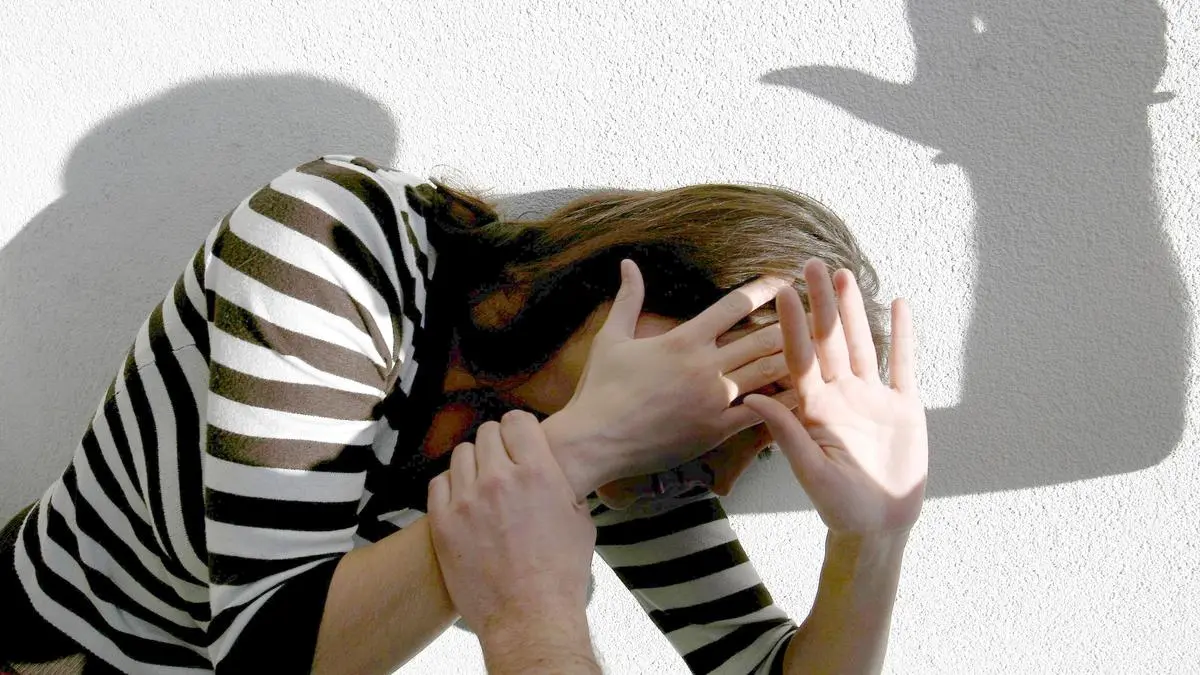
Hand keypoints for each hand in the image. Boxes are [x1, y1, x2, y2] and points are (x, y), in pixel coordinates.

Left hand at [427, 411, 595, 638]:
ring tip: (482, 487)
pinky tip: (463, 503)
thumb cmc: (561, 574)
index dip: (519, 430)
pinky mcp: (443, 522)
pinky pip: (438, 483)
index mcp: (539, 473)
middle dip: (496, 446)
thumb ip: (562, 485)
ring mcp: (467, 500)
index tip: (519, 443)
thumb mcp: (579, 520)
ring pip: (461, 455)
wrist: (530, 617)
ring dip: (473, 465)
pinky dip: (450, 488)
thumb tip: (552, 471)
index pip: (517, 421)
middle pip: (486, 434)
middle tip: (502, 467)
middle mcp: (500, 479)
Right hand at [547, 259, 795, 492]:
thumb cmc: (600, 390)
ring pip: (767, 373)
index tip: (784, 281)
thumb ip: (628, 299)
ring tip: (822, 348)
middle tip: (818, 313)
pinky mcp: (715, 430)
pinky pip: (761, 413)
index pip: (733, 305)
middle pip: (762, 338)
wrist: (594, 440)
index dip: (763, 290)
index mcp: (683, 339)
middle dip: (793, 324)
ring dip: (796, 359)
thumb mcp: (611, 338)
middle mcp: (704, 366)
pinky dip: (786, 403)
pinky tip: (809, 395)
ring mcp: (713, 399)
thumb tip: (628, 263)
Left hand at [744, 259, 927, 534]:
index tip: (783, 291)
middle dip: (823, 303)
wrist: (879, 525)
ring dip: (856, 310)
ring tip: (846, 273)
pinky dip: (903, 335)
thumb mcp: (811, 472)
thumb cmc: (839, 505)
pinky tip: (900, 304)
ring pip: (863, 344)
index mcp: (814, 408)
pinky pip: (903, 364)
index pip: (800, 358)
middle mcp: (840, 395)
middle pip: (830, 341)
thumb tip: (754, 397)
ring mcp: (872, 397)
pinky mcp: (903, 405)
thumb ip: (786, 433)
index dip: (792, 325)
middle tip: (813, 263)